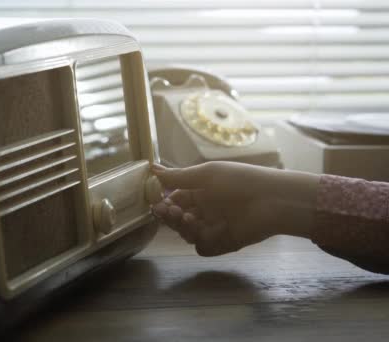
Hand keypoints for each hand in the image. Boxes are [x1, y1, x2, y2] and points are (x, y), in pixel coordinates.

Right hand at [151, 162, 319, 255]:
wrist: (274, 200)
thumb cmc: (239, 181)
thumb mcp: (206, 175)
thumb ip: (178, 176)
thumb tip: (152, 168)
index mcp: (201, 192)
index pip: (174, 199)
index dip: (164, 202)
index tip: (156, 202)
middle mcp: (205, 211)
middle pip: (178, 219)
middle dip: (170, 216)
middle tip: (169, 211)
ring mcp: (214, 228)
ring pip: (187, 233)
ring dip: (182, 227)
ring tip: (187, 217)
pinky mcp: (223, 244)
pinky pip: (203, 247)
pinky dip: (201, 241)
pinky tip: (203, 230)